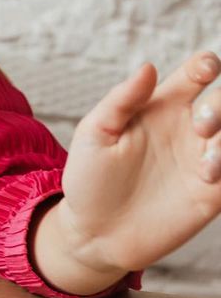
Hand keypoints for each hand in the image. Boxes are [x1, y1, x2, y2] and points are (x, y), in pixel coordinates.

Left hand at [55, 51, 220, 276]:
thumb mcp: (95, 134)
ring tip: (206, 167)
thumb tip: (148, 67)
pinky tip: (211, 179)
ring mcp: (203, 161)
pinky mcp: (213, 195)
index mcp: (161, 107)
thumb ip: (121, 100)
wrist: (94, 233)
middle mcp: (188, 130)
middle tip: (201, 125)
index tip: (206, 69)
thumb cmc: (89, 178)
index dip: (207, 64)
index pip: (196, 74)